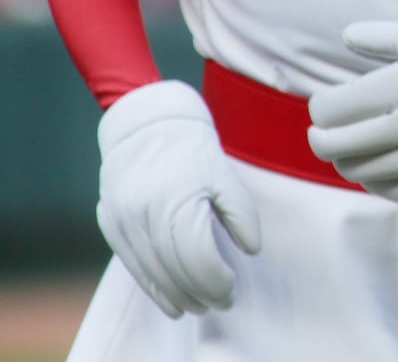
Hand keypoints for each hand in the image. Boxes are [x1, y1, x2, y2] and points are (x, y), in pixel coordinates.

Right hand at [96, 80, 261, 318]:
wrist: (147, 125)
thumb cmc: (193, 149)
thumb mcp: (226, 176)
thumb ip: (241, 214)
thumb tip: (251, 250)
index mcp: (178, 202)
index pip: (198, 259)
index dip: (217, 281)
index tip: (232, 290)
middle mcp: (146, 216)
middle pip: (174, 271)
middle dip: (200, 293)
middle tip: (222, 303)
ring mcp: (124, 222)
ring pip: (152, 273)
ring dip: (176, 296)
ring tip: (198, 306)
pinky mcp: (112, 224)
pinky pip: (133, 265)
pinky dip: (152, 286)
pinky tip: (170, 299)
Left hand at [307, 21, 397, 214]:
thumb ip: (378, 36)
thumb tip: (346, 34)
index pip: (337, 107)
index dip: (320, 107)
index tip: (323, 104)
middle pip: (340, 146)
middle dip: (320, 141)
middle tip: (320, 134)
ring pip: (360, 172)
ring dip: (348, 159)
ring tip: (354, 144)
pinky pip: (388, 191)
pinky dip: (376, 179)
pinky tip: (382, 159)